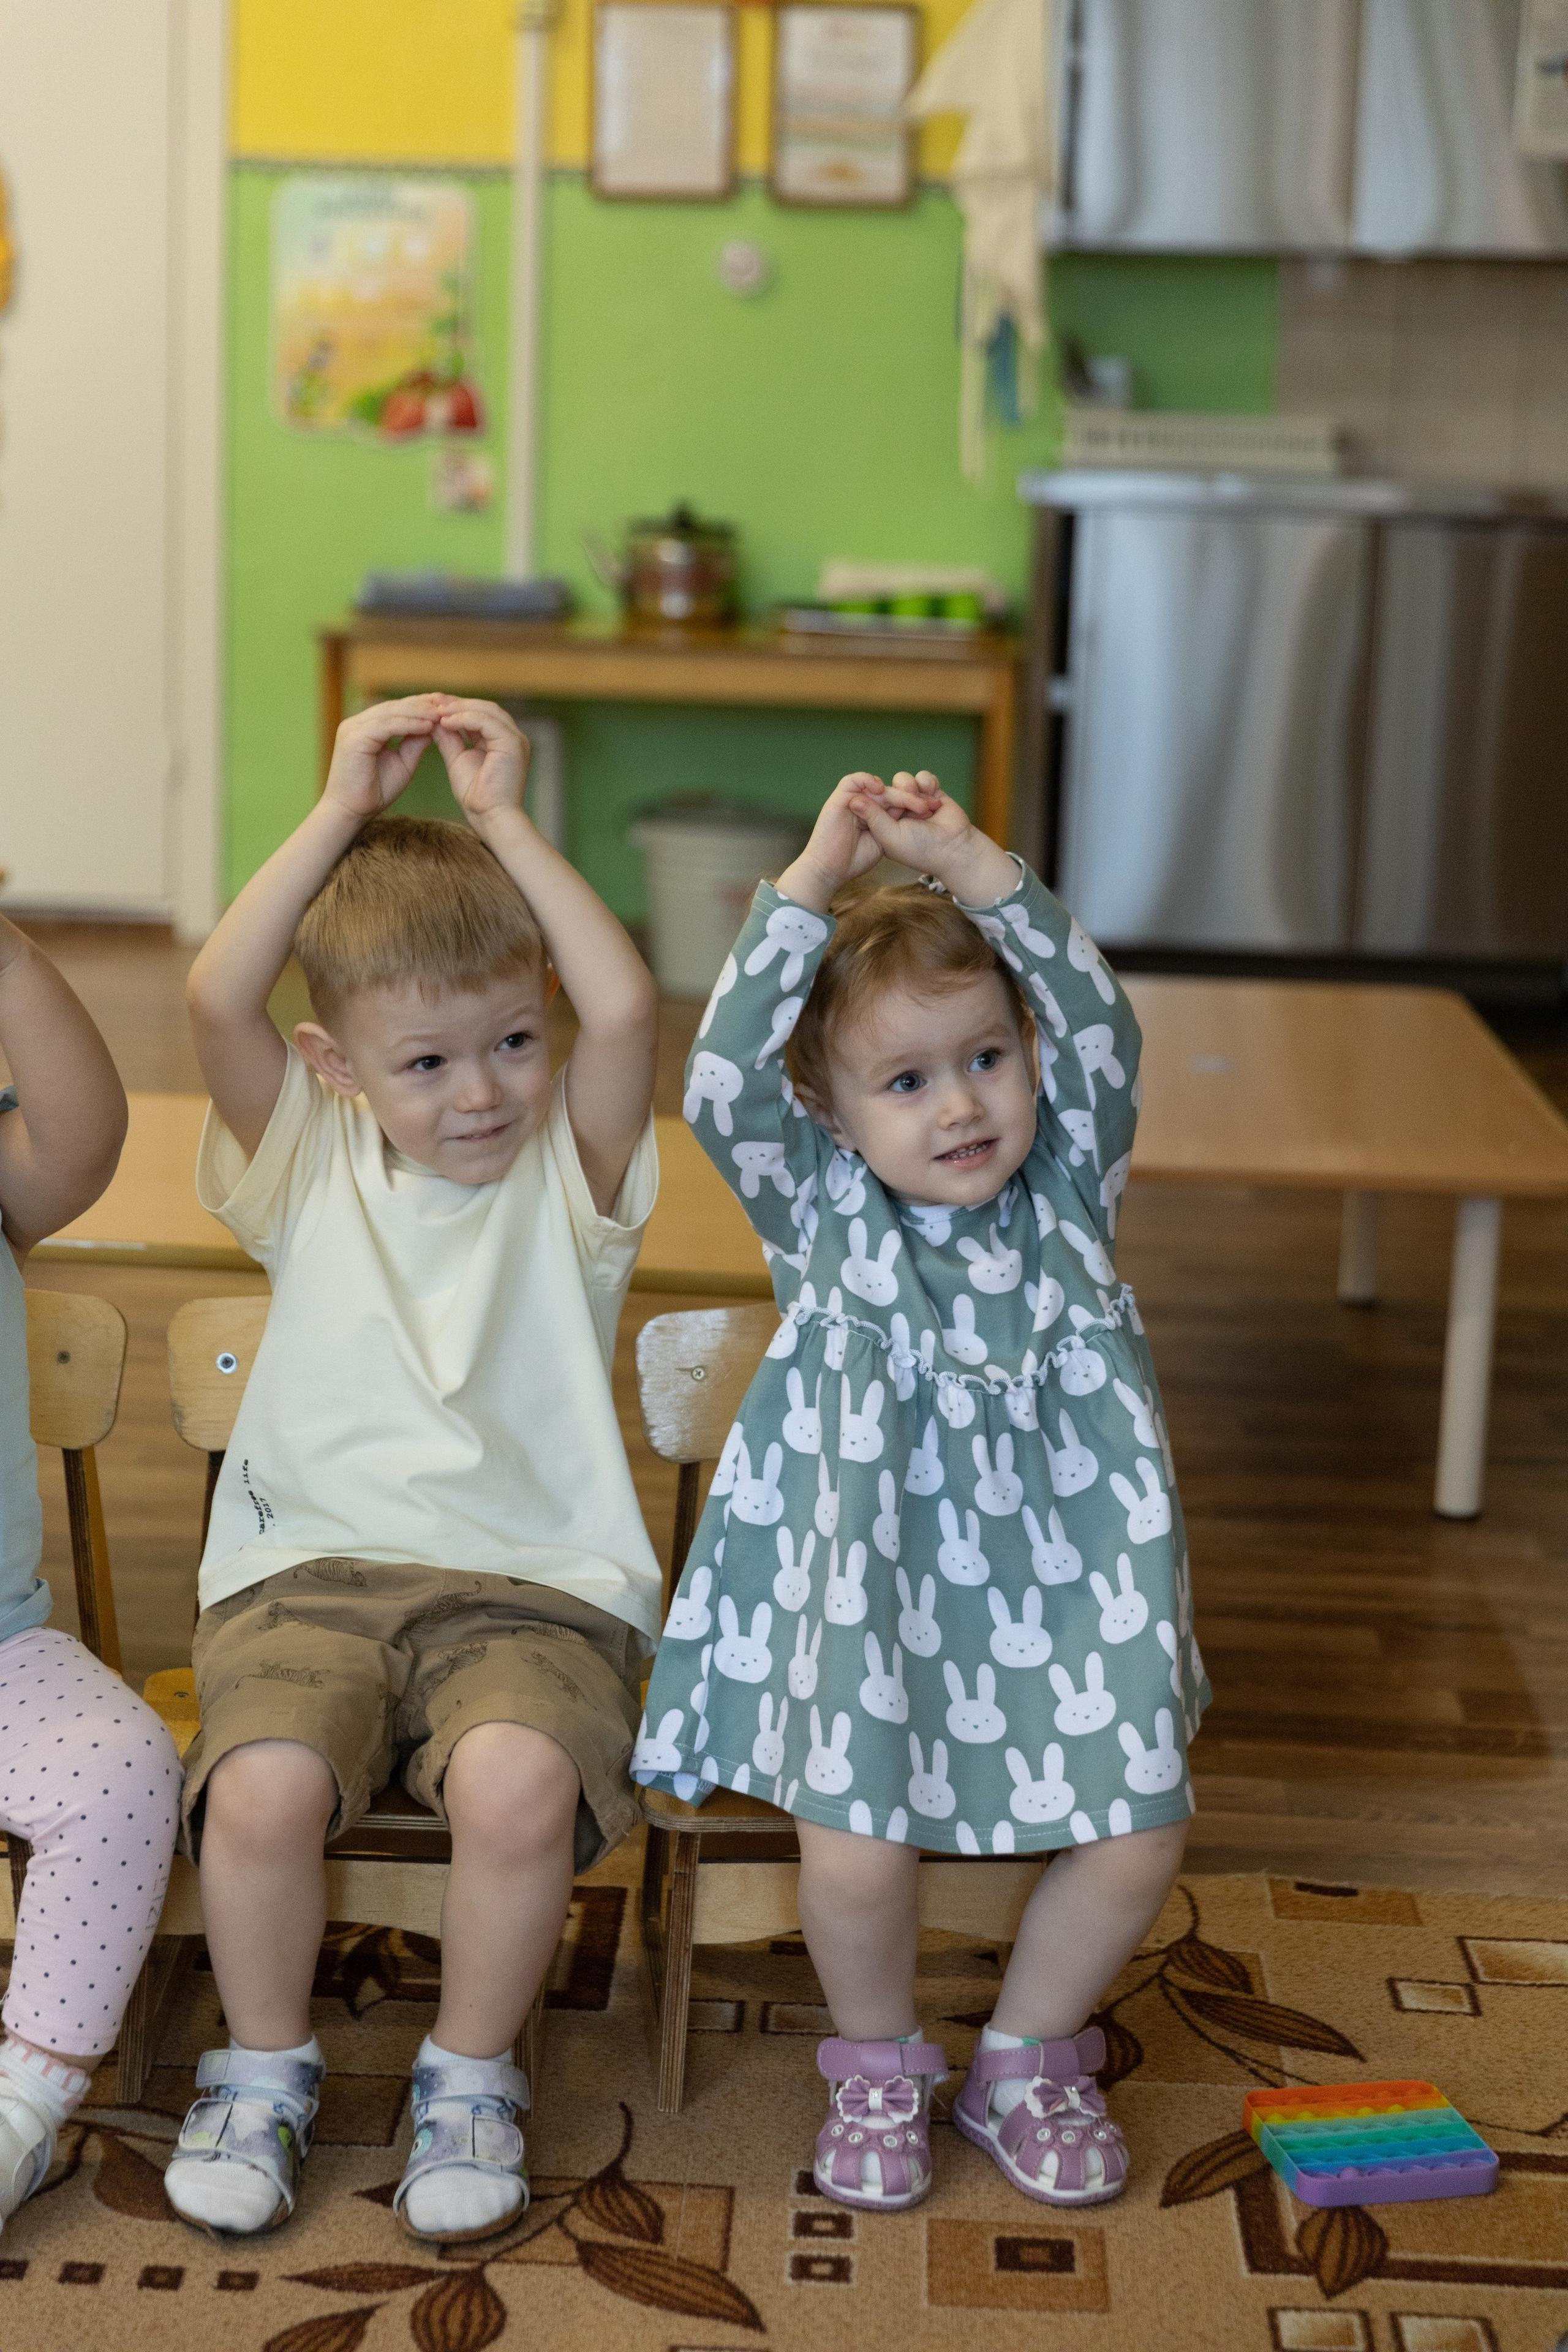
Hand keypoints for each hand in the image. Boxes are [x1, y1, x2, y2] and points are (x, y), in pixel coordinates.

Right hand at [322, 695, 443, 820]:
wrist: (351, 812)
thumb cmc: (374, 792)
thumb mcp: (402, 763)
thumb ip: (414, 744)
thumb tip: (434, 726)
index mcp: (366, 727)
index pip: (395, 709)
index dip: (419, 706)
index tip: (444, 706)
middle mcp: (357, 724)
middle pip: (393, 706)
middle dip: (420, 704)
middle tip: (446, 703)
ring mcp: (353, 729)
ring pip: (390, 712)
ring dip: (417, 712)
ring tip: (440, 714)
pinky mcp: (354, 738)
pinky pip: (386, 725)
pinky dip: (408, 725)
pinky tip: (427, 726)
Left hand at [429, 695, 531, 824]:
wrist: (491, 818)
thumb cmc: (477, 798)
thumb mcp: (458, 761)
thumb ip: (450, 740)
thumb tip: (435, 721)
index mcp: (502, 741)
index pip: (480, 714)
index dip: (457, 707)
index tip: (433, 704)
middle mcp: (512, 737)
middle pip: (485, 707)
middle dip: (457, 703)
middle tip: (432, 699)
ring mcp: (516, 739)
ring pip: (487, 710)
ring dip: (459, 708)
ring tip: (436, 709)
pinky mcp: (513, 744)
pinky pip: (486, 721)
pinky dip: (464, 718)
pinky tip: (445, 721)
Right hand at [776, 771, 917, 912]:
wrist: (829, 869)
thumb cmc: (853, 861)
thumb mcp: (883, 843)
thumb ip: (893, 828)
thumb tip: (911, 818)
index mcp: (875, 816)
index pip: (897, 802)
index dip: (915, 803)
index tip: (934, 809)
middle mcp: (864, 805)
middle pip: (890, 792)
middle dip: (911, 796)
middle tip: (929, 805)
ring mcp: (851, 800)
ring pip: (875, 784)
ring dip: (894, 789)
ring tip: (911, 797)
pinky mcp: (838, 797)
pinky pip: (853, 780)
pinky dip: (866, 780)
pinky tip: (882, 788)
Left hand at [846, 771, 1016, 905]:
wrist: (954, 848)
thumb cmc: (920, 848)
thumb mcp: (890, 836)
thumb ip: (872, 816)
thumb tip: (852, 799)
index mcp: (882, 824)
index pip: (870, 802)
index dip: (873, 797)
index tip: (878, 797)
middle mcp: (896, 811)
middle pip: (887, 788)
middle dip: (898, 794)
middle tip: (913, 809)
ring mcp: (913, 801)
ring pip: (904, 779)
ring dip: (912, 787)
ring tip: (923, 805)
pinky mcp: (931, 793)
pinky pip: (923, 777)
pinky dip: (928, 783)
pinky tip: (934, 797)